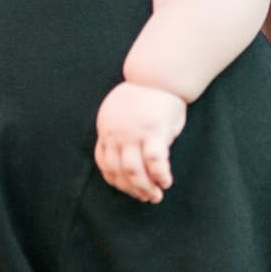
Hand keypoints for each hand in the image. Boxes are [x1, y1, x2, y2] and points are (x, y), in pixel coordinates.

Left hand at [95, 81, 186, 202]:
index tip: (128, 188)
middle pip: (118, 172)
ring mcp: (135, 134)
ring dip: (144, 188)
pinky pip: (155, 162)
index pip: (104, 162)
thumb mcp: (126, 114)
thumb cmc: (147, 94)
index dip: (116, 180)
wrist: (159, 74)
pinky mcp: (154, 132)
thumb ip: (124, 134)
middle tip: (145, 198)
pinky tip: (166, 182)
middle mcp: (117, 134)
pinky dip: (159, 176)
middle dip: (131, 190)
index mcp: (107, 129)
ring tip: (155, 196)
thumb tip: (132, 156)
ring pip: (133, 172)